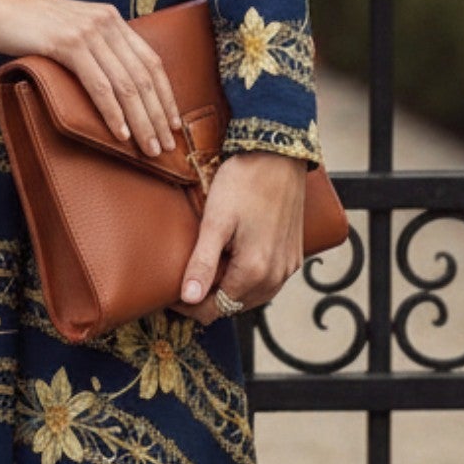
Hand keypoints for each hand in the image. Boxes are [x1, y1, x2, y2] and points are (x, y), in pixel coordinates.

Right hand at [0, 0, 182, 156]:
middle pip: (143, 75)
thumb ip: (91, 48)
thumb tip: (109, 84)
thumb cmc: (23, 22)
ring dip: (141, 121)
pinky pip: (98, 84)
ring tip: (148, 148)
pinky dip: (112, 112)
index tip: (174, 124)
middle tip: (165, 146)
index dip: (166, 95)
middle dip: (158, 115)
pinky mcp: (66, 43)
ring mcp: (87, 31)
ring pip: (125, 84)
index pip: (151, 60)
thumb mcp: (68, 30)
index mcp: (110, 18)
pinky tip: (120, 133)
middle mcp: (106, 21)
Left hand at [169, 150, 307, 325]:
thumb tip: (188, 298)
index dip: (189, 307)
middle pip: (234, 305)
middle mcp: (276, 276)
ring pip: (252, 296)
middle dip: (208, 299)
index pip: (215, 309)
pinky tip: (233, 262)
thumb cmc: (244, 182)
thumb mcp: (215, 221)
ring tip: (206, 271)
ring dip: (229, 290)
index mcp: (254, 271)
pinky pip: (269, 281)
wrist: (279, 154)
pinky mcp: (294, 255)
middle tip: (184, 281)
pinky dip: (248, 280)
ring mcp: (288, 266)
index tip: (169, 295)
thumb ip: (203, 263)